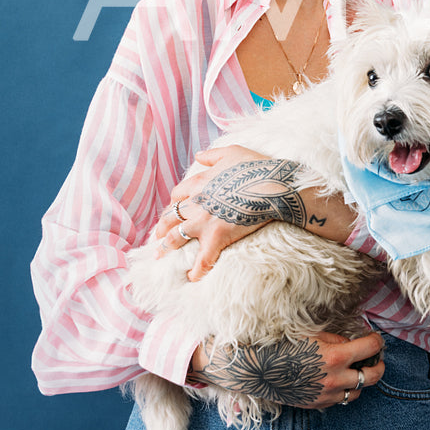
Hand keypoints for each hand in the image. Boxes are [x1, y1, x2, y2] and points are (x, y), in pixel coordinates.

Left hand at [154, 147, 306, 280]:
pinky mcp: (216, 237)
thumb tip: (198, 155)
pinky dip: (195, 271)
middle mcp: (195, 203)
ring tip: (160, 256)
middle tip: (158, 236)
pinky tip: (191, 278)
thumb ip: (212, 155)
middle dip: (162, 227)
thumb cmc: (256, 167)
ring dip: (166, 248)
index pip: (177, 195)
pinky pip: (202, 259)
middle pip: (170, 217)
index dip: (173, 203)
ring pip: (176, 237)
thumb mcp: (233, 151)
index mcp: (198, 182)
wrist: (272, 185)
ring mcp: (203, 222)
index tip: (173, 209)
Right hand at [190, 329, 385, 410]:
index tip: (375, 338)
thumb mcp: (315, 335)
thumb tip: (354, 343)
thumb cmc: (285, 346)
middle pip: (372, 376)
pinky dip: (343, 391)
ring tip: (355, 370)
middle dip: (378, 365)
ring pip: (357, 392)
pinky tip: (336, 380)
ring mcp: (326, 395)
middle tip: (376, 358)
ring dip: (359, 381)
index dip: (377, 341)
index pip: (372, 348)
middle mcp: (335, 379)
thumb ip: (338, 340)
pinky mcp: (317, 404)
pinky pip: (339, 400)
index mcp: (336, 357)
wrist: (258, 369)